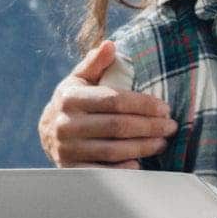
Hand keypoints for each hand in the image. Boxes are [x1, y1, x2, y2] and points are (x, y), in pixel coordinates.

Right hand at [38, 39, 177, 168]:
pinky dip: (123, 169)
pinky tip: (140, 163)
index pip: (114, 100)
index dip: (143, 105)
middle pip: (118, 126)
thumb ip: (95, 62)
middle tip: (170, 127)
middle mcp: (66, 124)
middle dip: (149, 127)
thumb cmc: (72, 102)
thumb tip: (110, 45)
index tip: (164, 108)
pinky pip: (102, 172)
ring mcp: (68, 149)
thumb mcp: (79, 79)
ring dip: (143, 147)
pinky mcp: (71, 169)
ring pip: (114, 150)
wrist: (46, 133)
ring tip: (162, 142)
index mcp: (71, 98)